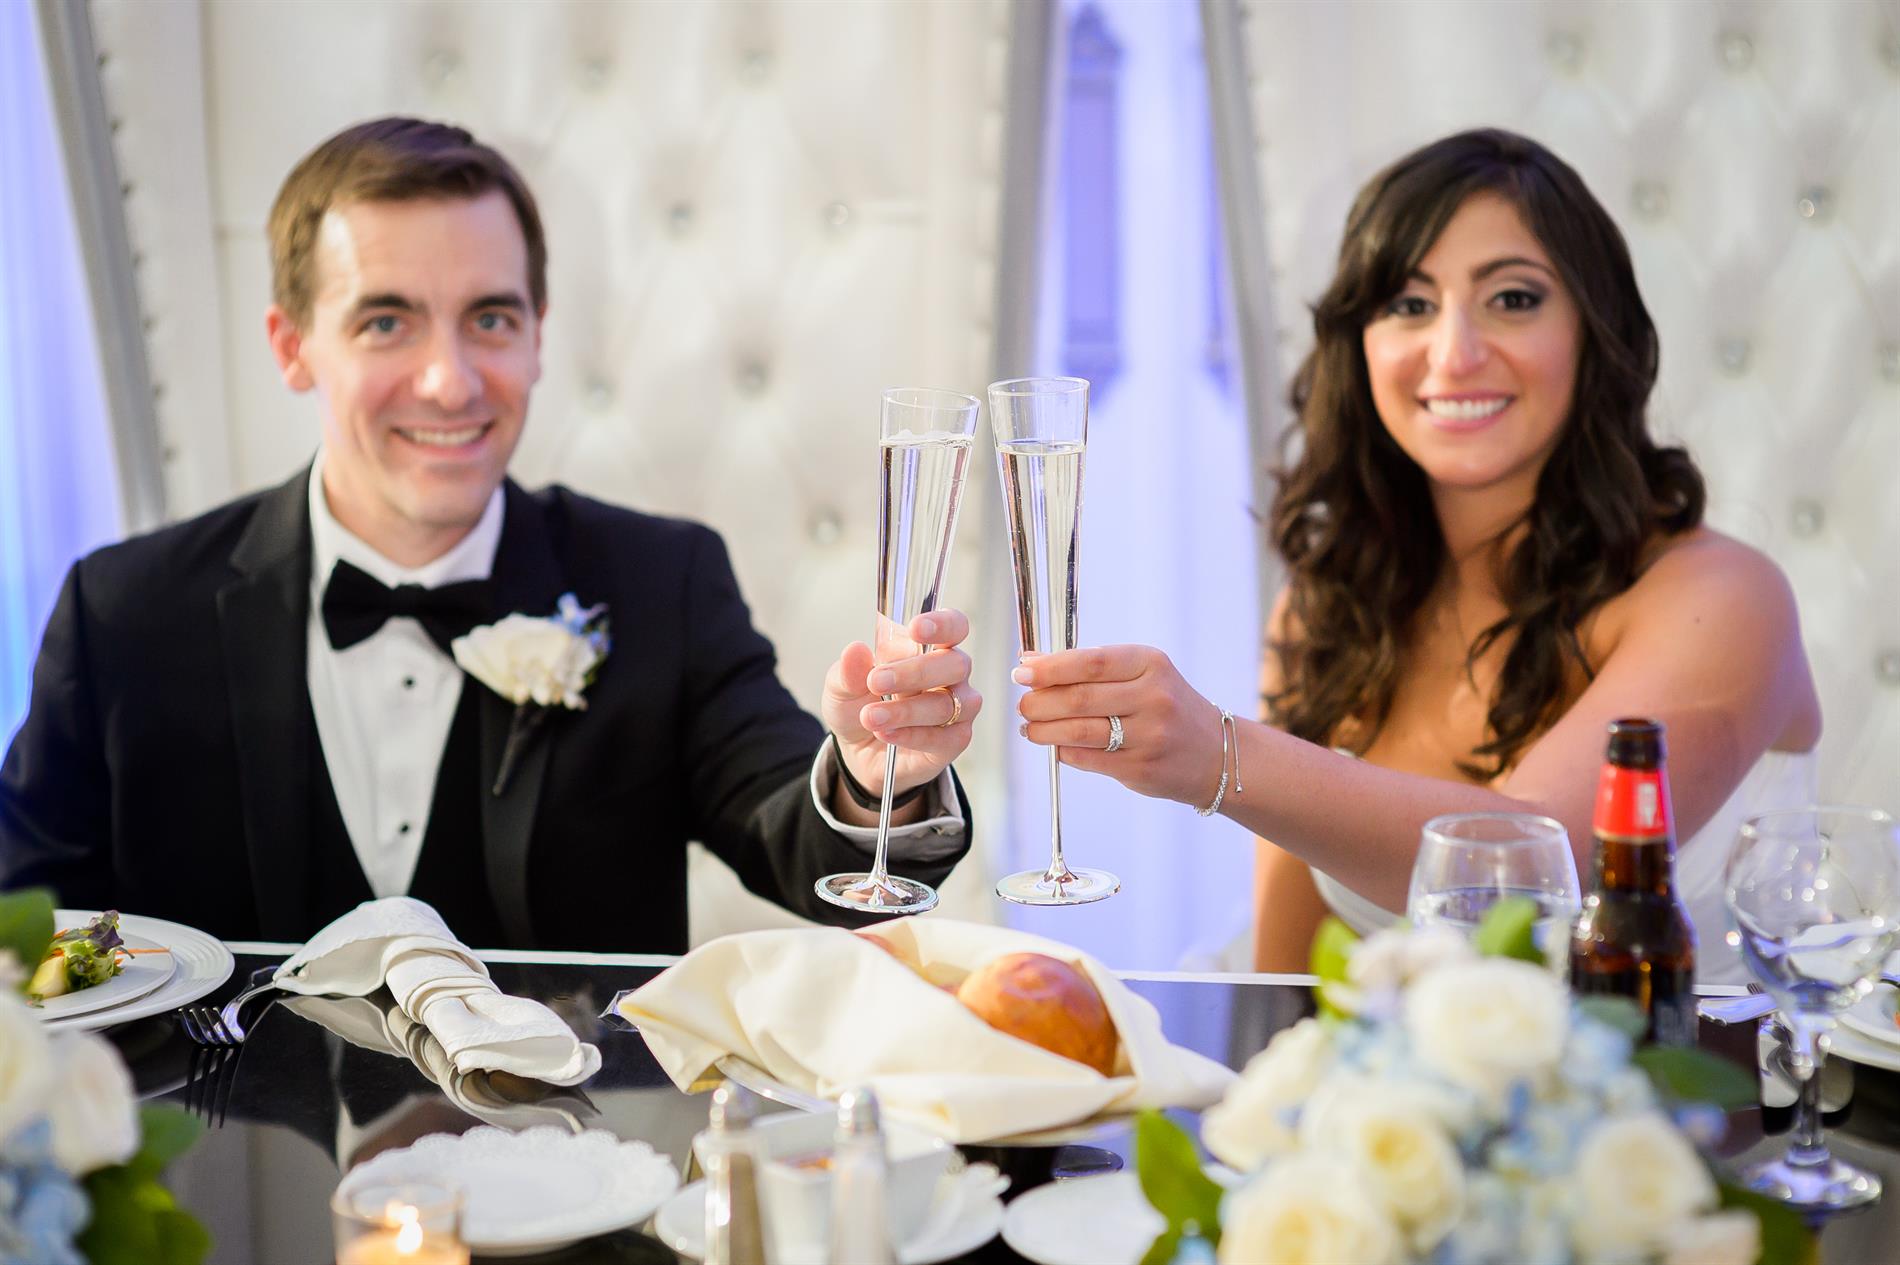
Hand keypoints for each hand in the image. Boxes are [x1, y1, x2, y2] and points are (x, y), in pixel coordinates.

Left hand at [823, 608, 981, 798]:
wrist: (859, 750)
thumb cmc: (859, 706)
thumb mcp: (842, 687)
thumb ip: (848, 671)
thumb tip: (855, 650)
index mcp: (931, 648)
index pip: (954, 626)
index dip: (942, 624)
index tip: (915, 628)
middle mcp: (951, 675)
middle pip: (955, 665)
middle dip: (915, 672)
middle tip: (876, 681)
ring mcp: (958, 709)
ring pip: (947, 705)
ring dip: (905, 710)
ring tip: (870, 716)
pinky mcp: (954, 741)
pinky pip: (944, 738)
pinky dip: (912, 736)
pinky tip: (886, 734)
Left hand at [1014, 645, 1224, 804]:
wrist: (1216, 754)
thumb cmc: (1166, 706)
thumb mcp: (1140, 675)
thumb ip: (1088, 667)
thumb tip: (1031, 661)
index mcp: (1150, 664)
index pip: (1090, 662)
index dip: (1050, 668)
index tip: (1022, 671)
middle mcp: (1153, 698)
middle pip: (1080, 698)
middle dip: (1040, 702)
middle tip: (1024, 705)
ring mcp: (1149, 736)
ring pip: (1079, 731)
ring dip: (1043, 730)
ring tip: (1029, 728)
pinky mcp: (1140, 768)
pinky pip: (1087, 759)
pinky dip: (1063, 751)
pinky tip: (1056, 746)